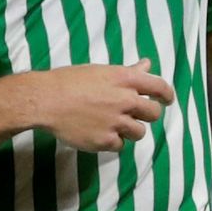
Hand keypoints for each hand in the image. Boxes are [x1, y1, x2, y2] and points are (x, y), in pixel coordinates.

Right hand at [29, 60, 174, 151]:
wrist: (44, 100)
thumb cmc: (69, 81)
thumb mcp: (100, 71)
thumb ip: (128, 72)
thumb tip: (147, 65)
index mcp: (124, 79)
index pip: (159, 87)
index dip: (166, 95)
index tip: (166, 100)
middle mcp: (124, 100)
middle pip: (153, 114)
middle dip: (146, 114)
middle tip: (132, 114)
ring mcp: (116, 122)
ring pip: (139, 132)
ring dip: (129, 129)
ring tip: (111, 124)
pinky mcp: (105, 141)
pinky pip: (120, 145)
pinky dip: (112, 141)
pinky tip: (98, 133)